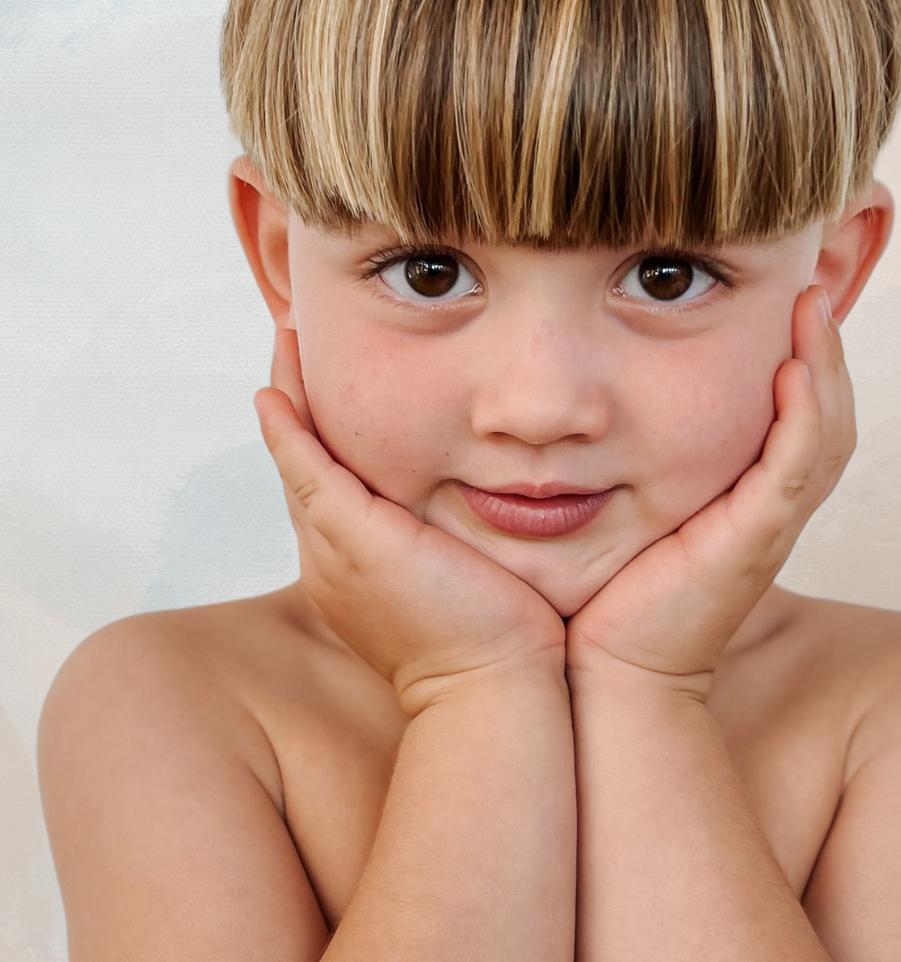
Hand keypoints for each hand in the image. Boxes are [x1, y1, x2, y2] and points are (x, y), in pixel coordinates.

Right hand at [254, 325, 565, 717]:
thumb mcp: (467, 574)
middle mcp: (332, 560)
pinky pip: (306, 470)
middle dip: (294, 403)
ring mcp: (335, 550)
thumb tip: (483, 503)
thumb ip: (454, 537)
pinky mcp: (353, 537)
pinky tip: (274, 394)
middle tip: (290, 343)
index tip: (319, 387)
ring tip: (284, 342)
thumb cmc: (497, 640)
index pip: (328, 487)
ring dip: (288, 398)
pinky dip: (288, 431)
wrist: (495, 687)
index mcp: (356, 569)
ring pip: (297, 460)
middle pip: (301, 466)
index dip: (317, 435)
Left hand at [564, 285, 854, 699]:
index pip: (796, 416)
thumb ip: (620, 457)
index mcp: (745, 498)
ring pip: (824, 435)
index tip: (787, 299)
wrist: (607, 671)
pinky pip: (795, 469)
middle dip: (827, 351)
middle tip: (813, 289)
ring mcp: (766, 525)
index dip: (804, 359)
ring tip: (813, 306)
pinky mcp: (753, 542)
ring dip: (825, 367)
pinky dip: (802, 417)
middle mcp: (768, 508)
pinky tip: (793, 368)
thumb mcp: (620, 506)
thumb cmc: (604, 592)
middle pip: (826, 417)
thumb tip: (581, 402)